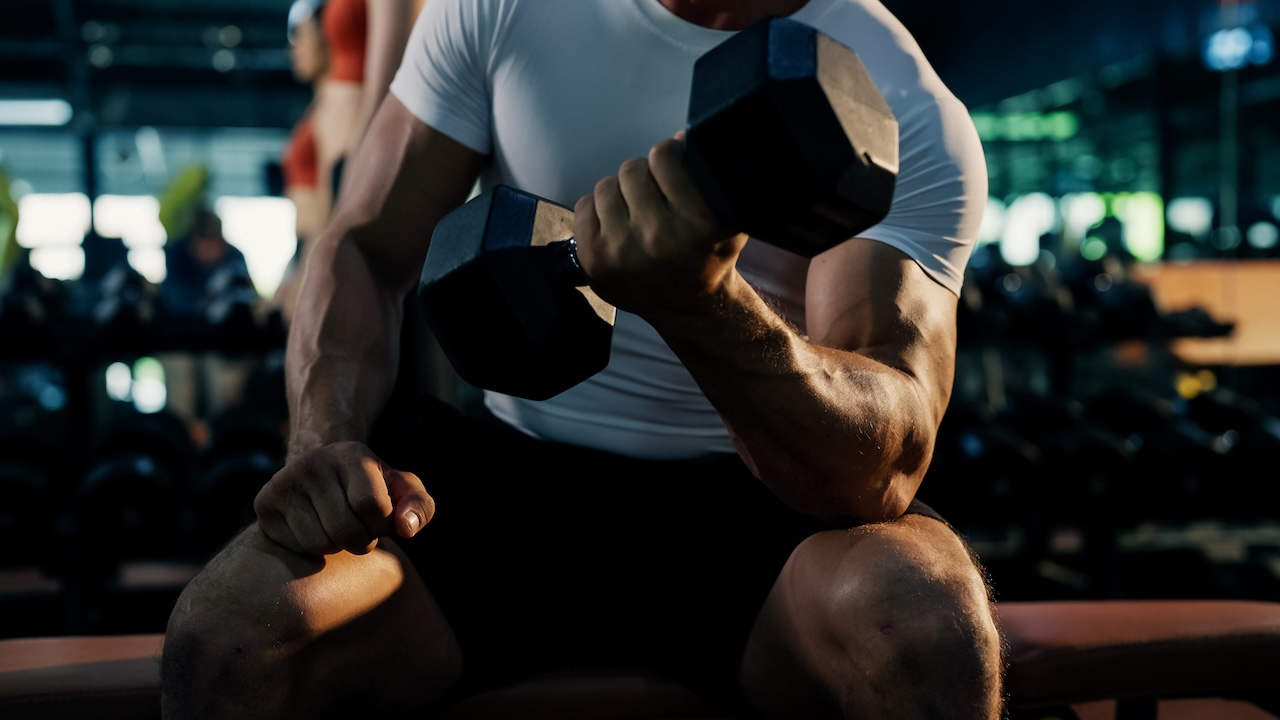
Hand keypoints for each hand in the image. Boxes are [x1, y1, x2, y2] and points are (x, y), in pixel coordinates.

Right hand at [253, 441, 433, 555]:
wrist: (322, 474)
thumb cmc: (371, 487)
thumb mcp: (401, 490)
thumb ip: (418, 507)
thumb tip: (406, 529)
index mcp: (351, 454)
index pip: (372, 506)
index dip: (382, 525)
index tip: (381, 521)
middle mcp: (313, 463)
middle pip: (346, 531)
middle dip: (362, 542)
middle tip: (361, 530)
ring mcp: (284, 482)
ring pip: (320, 544)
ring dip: (337, 547)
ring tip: (337, 526)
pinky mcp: (264, 503)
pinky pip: (297, 547)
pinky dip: (312, 549)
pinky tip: (315, 528)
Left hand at [572, 137, 747, 315]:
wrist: (688, 305)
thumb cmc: (707, 254)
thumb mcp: (726, 215)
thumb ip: (709, 174)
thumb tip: (678, 137)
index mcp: (699, 223)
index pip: (664, 155)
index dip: (667, 157)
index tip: (670, 169)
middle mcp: (660, 237)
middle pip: (632, 169)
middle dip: (643, 179)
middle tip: (653, 199)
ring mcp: (623, 250)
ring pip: (606, 186)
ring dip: (619, 196)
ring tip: (636, 216)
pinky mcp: (594, 259)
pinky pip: (584, 206)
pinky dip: (598, 213)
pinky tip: (618, 229)